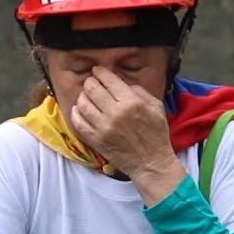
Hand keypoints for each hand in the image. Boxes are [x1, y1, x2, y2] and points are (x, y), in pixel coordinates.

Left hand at [70, 67, 185, 203]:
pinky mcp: (96, 140)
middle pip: (92, 89)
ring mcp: (103, 128)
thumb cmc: (156, 135)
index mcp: (131, 103)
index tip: (98, 71)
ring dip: (83, 97)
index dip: (101, 72)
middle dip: (90, 82)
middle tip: (91, 83)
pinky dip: (76, 113)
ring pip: (83, 104)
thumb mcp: (156, 107)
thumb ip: (140, 91)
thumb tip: (123, 84)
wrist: (151, 163)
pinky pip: (78, 122)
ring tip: (86, 96)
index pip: (109, 80)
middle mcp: (115, 113)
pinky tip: (80, 110)